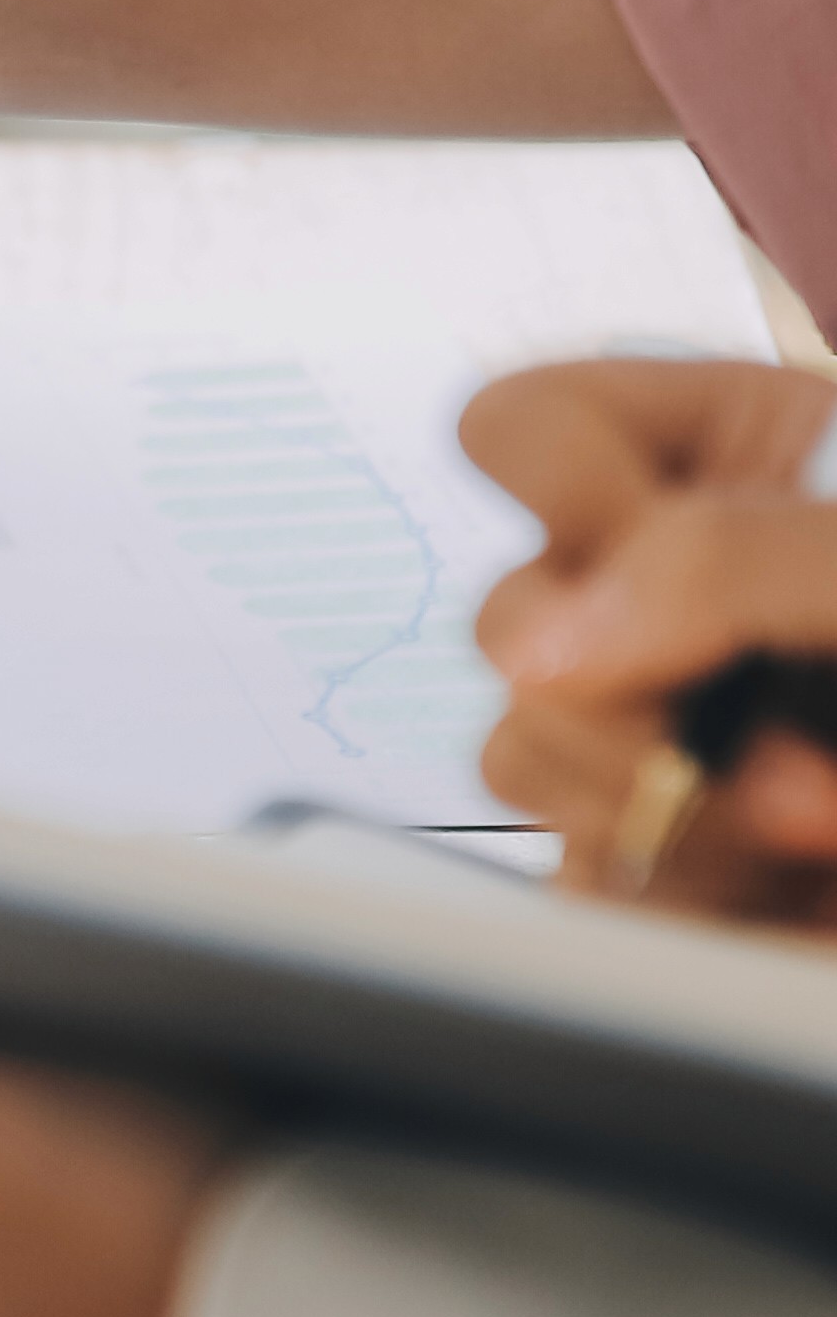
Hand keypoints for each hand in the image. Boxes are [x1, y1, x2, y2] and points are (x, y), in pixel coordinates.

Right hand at [462, 354, 836, 916]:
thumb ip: (735, 564)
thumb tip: (549, 650)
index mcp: (743, 464)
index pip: (529, 425)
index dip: (555, 475)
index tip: (642, 531)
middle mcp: (690, 592)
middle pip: (509, 615)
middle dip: (612, 686)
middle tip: (736, 725)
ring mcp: (686, 734)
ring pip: (526, 754)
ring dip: (655, 798)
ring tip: (809, 821)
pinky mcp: (697, 864)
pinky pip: (591, 880)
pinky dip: (675, 891)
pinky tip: (786, 885)